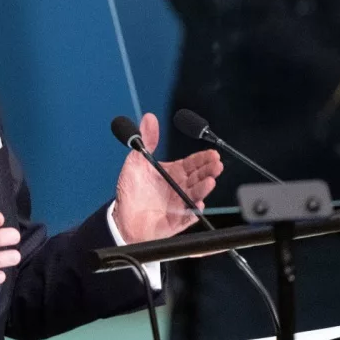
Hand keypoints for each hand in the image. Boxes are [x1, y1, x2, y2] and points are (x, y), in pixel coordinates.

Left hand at [112, 113, 222, 244]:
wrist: (123, 217)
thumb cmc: (132, 190)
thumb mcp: (136, 161)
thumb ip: (146, 141)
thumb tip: (149, 118)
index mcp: (174, 173)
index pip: (192, 163)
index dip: (203, 158)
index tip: (212, 153)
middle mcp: (179, 188)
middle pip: (198, 178)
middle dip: (209, 171)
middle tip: (216, 165)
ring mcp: (179, 205)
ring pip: (195, 195)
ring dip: (203, 189)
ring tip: (209, 182)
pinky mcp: (175, 221)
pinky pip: (187, 218)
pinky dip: (193, 212)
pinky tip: (197, 205)